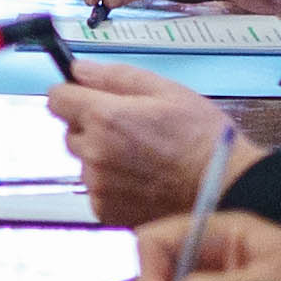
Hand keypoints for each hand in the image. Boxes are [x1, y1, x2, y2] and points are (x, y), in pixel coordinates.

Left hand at [50, 55, 236, 222]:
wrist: (224, 187)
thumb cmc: (203, 140)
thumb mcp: (166, 90)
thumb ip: (115, 77)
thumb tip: (80, 70)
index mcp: (105, 117)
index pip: (56, 98)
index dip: (72, 94)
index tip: (84, 97)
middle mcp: (94, 152)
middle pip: (71, 131)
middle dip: (93, 127)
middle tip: (131, 130)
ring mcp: (98, 184)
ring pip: (84, 162)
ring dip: (102, 157)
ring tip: (143, 157)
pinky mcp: (105, 210)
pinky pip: (96, 189)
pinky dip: (112, 184)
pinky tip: (142, 179)